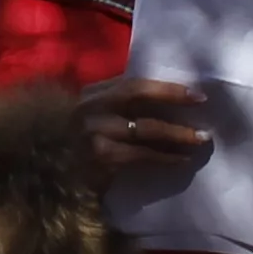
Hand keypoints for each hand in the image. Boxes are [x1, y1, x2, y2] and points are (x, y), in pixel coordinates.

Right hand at [73, 74, 210, 178]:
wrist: (49, 170)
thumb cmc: (80, 143)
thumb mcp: (95, 116)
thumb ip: (120, 106)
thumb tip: (167, 105)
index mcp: (93, 93)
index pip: (133, 83)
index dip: (166, 88)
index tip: (197, 95)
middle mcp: (90, 107)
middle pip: (136, 96)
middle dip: (173, 99)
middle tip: (203, 108)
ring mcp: (93, 132)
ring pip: (143, 128)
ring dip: (176, 134)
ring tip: (200, 139)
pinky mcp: (98, 157)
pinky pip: (139, 155)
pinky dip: (163, 157)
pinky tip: (181, 160)